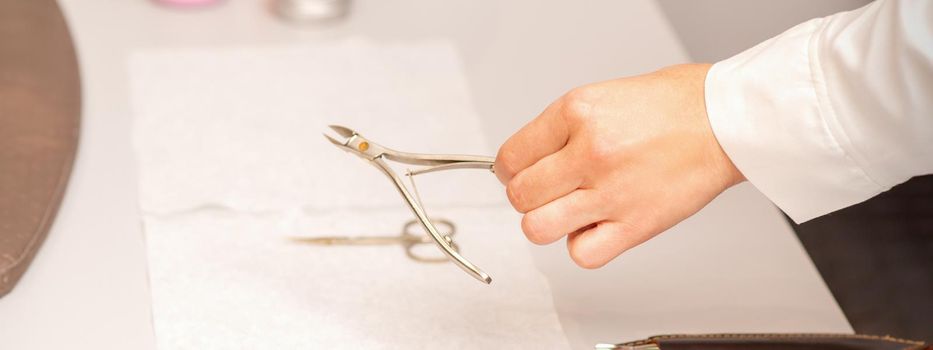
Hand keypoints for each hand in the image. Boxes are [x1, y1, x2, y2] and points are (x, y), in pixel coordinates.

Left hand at [495, 64, 744, 267]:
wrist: (724, 120)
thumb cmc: (671, 105)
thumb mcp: (600, 97)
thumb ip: (560, 130)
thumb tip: (527, 160)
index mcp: (576, 112)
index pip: (510, 157)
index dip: (509, 170)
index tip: (519, 174)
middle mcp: (590, 151)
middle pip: (520, 195)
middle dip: (527, 196)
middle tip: (547, 191)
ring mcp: (611, 190)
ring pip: (538, 228)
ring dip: (547, 223)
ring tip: (569, 210)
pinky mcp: (635, 224)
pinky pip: (582, 254)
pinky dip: (583, 246)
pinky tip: (598, 225)